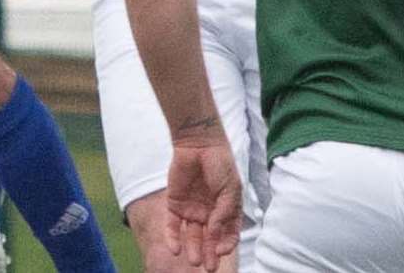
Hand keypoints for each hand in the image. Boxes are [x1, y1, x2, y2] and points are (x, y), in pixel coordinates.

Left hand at [163, 134, 240, 271]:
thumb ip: (223, 213)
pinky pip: (173, 225)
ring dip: (193, 248)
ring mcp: (192, 210)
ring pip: (192, 235)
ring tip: (194, 261)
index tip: (221, 250)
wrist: (198, 144)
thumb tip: (215, 234)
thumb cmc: (219, 164)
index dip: (226, 243)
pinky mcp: (175, 204)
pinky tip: (175, 249)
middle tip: (209, 267)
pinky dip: (174, 238)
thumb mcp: (230, 189)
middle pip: (210, 239)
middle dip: (210, 253)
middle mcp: (209, 213)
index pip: (228, 233)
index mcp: (226, 210)